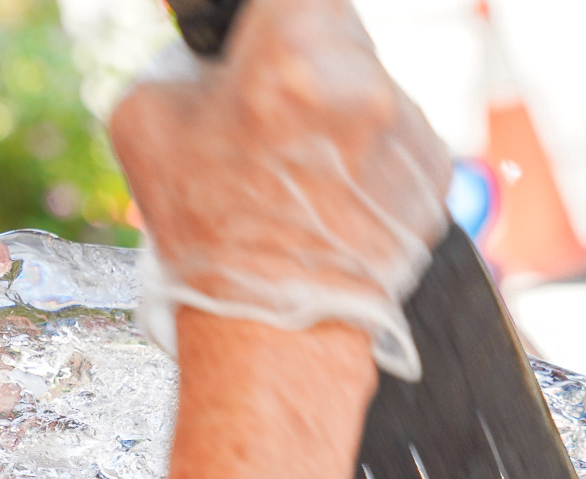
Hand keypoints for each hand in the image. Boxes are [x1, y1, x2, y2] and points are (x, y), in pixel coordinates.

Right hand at [109, 0, 450, 377]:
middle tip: (268, 113)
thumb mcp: (148, 122)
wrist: (278, 338)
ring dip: (340, 110)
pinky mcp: (436, 177)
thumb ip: (186, 60)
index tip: (259, 30)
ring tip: (299, 172)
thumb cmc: (213, 244)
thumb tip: (213, 49)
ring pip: (371, 86)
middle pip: (338, 30)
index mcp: (295, 55)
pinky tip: (332, 198)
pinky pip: (398, 137)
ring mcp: (410, 132)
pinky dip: (369, 156)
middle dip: (304, 59)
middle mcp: (367, 87)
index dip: (270, 13)